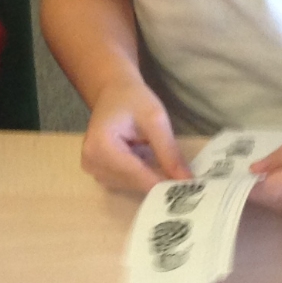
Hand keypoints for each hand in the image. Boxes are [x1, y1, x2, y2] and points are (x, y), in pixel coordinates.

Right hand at [80, 77, 191, 195]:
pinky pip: (125, 182)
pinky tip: (148, 160)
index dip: (163, 184)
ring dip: (150, 178)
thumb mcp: (156, 119)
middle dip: (159, 181)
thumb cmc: (133, 99)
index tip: (189, 190)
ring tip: (164, 163)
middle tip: (184, 178)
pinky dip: (141, 176)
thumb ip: (169, 152)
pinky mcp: (97, 172)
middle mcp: (91, 162)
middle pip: (133, 183)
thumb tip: (186, 181)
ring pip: (131, 186)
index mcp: (101, 146)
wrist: (113, 92)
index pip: (137, 175)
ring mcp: (92, 169)